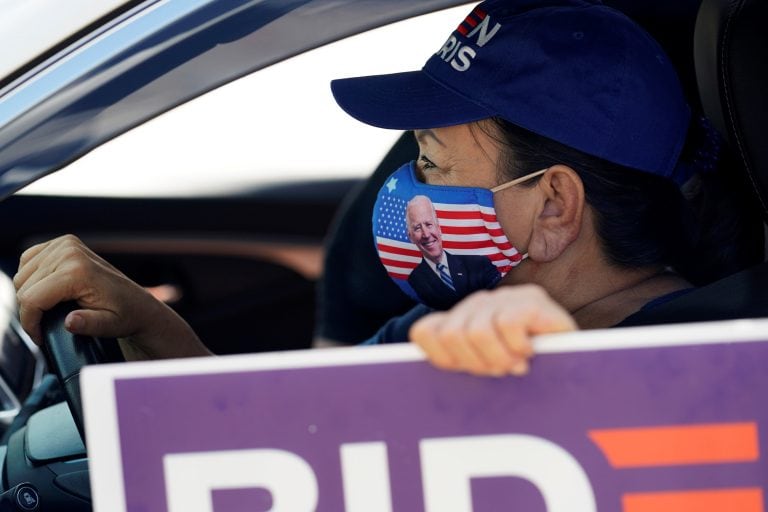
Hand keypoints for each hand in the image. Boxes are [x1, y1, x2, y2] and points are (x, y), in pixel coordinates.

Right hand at [13, 234, 209, 359]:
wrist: (136, 302)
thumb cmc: (125, 315)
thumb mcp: (110, 326)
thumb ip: (89, 325)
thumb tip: (71, 322)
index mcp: (78, 271)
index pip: (31, 298)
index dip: (30, 323)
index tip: (40, 336)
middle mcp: (70, 252)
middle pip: (24, 287)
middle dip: (30, 311)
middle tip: (45, 326)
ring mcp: (66, 245)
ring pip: (22, 275)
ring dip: (29, 295)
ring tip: (48, 310)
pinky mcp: (63, 243)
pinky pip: (28, 261)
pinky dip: (31, 278)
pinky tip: (45, 290)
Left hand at [409, 285, 576, 376]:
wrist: (578, 365)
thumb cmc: (526, 371)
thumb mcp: (482, 370)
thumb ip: (452, 358)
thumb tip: (428, 341)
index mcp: (461, 318)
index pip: (424, 333)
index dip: (444, 360)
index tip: (469, 370)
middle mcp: (479, 303)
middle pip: (451, 336)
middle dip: (476, 363)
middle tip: (500, 369)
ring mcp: (506, 298)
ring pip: (478, 331)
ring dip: (500, 358)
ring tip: (516, 363)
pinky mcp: (533, 300)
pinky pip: (509, 324)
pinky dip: (518, 347)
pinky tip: (530, 351)